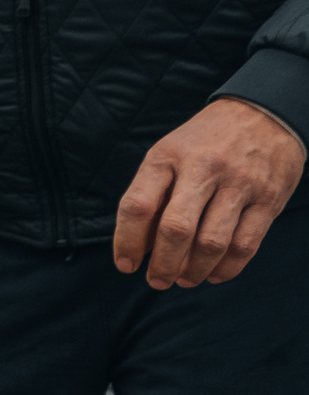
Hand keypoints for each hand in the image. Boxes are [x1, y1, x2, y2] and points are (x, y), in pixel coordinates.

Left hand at [113, 97, 304, 287]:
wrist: (263, 113)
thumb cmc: (204, 142)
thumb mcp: (168, 153)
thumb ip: (152, 194)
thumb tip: (139, 247)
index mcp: (167, 156)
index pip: (138, 205)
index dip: (127, 241)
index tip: (126, 265)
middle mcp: (203, 169)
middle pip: (176, 229)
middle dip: (162, 264)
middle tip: (156, 281)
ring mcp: (240, 184)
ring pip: (212, 243)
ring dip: (194, 271)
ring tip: (183, 280)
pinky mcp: (268, 199)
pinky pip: (245, 244)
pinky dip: (227, 268)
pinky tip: (213, 274)